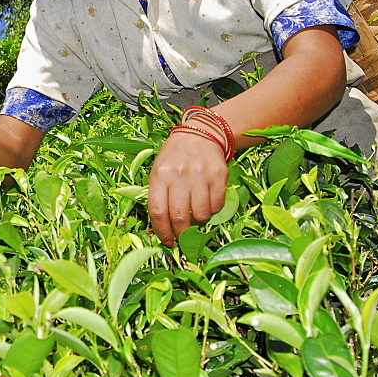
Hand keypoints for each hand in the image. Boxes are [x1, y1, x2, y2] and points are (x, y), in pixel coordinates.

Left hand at [147, 130, 227, 244]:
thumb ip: (158, 196)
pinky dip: (212, 210)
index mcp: (160, 176)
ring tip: (195, 213)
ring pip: (201, 215)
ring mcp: (200, 176)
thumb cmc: (174, 158)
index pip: (158, 211)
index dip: (162, 231)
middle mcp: (179, 176)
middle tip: (182, 236)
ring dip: (198, 221)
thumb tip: (162, 228)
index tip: (167, 240)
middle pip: (180, 217)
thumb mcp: (158, 171)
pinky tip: (206, 201)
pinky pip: (217, 206)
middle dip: (181, 233)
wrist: (199, 135)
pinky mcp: (219, 177)